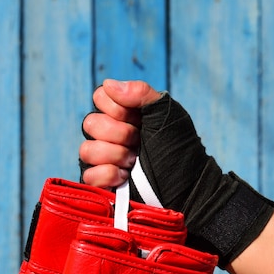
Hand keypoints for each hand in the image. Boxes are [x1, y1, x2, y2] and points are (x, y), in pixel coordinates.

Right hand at [78, 79, 273, 266]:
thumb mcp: (167, 114)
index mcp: (124, 113)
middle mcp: (110, 134)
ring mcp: (103, 159)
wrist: (186, 189)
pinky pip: (87, 174)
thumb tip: (108, 84)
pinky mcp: (101, 183)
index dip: (118, 108)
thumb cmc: (179, 151)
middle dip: (120, 135)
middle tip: (139, 144)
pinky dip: (108, 175)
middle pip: (90, 123)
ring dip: (115, 155)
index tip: (139, 121)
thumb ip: (141, 93)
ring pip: (86, 150)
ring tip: (134, 162)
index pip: (100, 97)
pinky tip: (125, 177)